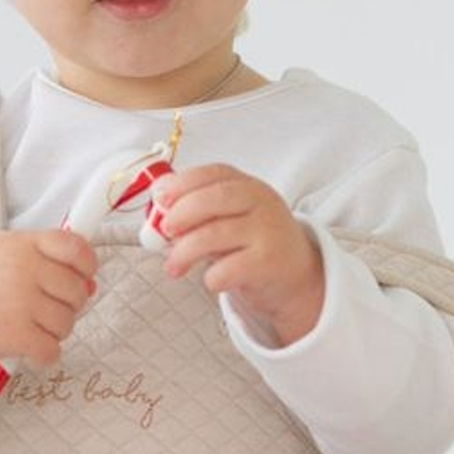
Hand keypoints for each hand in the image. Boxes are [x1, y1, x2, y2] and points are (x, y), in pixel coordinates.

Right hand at [0, 228, 97, 368]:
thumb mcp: (8, 252)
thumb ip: (48, 260)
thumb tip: (92, 285)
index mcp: (24, 244)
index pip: (76, 248)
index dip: (87, 265)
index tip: (82, 276)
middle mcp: (24, 269)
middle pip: (77, 292)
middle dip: (69, 305)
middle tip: (46, 308)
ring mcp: (20, 301)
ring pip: (67, 324)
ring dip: (54, 331)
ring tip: (31, 326)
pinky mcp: (14, 334)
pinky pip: (51, 350)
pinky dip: (43, 355)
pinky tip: (29, 347)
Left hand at [153, 163, 324, 345]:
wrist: (297, 274)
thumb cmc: (252, 243)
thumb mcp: (231, 218)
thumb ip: (199, 212)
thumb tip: (157, 213)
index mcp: (247, 185)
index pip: (214, 173)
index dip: (182, 183)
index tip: (160, 199)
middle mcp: (261, 202)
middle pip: (215, 198)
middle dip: (181, 213)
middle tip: (164, 232)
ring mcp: (267, 231)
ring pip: (215, 234)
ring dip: (184, 252)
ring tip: (174, 267)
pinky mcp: (269, 262)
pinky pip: (229, 268)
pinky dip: (211, 277)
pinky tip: (211, 280)